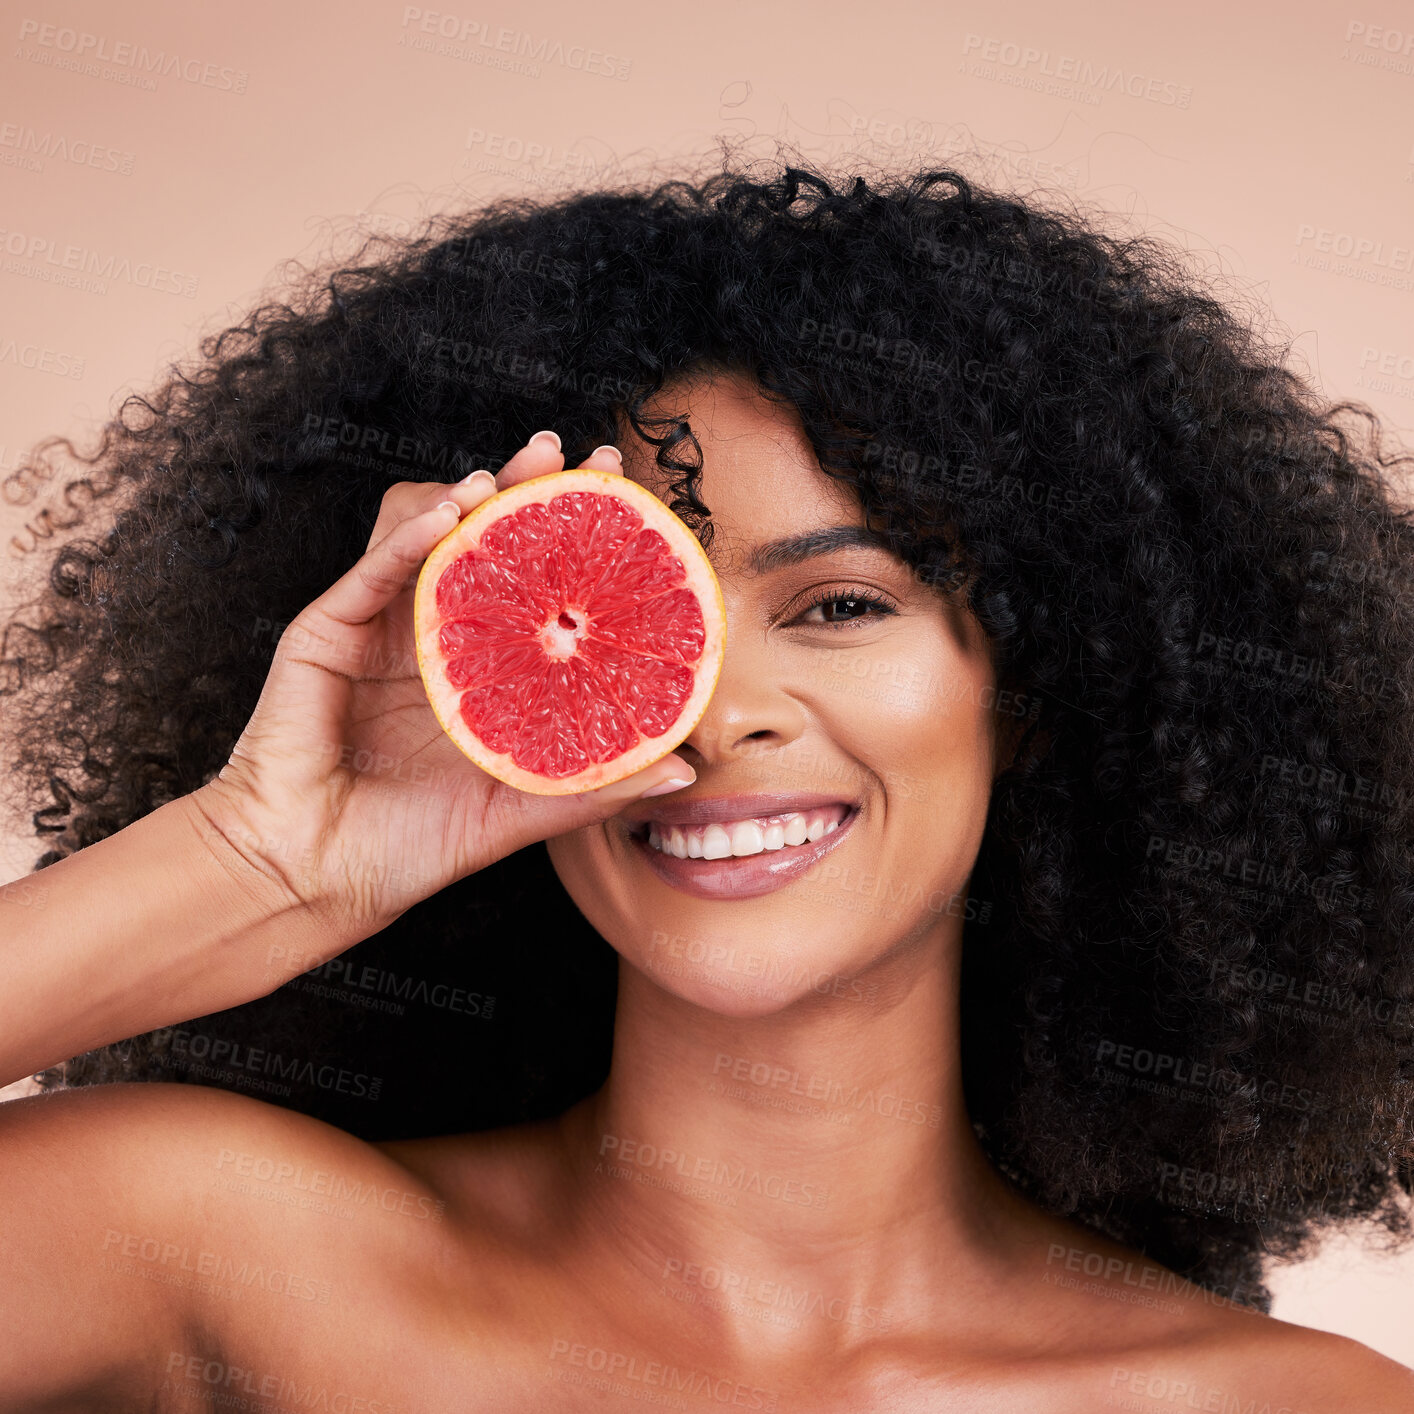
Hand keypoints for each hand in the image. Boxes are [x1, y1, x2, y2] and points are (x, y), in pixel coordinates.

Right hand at [192, 431, 695, 957]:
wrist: (311, 875)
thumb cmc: (408, 846)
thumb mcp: (516, 812)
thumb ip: (593, 787)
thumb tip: (685, 773)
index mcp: (480, 668)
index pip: (531, 580)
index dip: (570, 533)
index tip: (624, 496)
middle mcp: (434, 635)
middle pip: (481, 537)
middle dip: (524, 486)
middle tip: (570, 455)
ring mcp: (381, 626)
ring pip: (422, 530)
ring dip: (464, 494)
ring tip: (507, 481)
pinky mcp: (329, 630)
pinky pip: (372, 567)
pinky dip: (409, 535)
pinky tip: (450, 515)